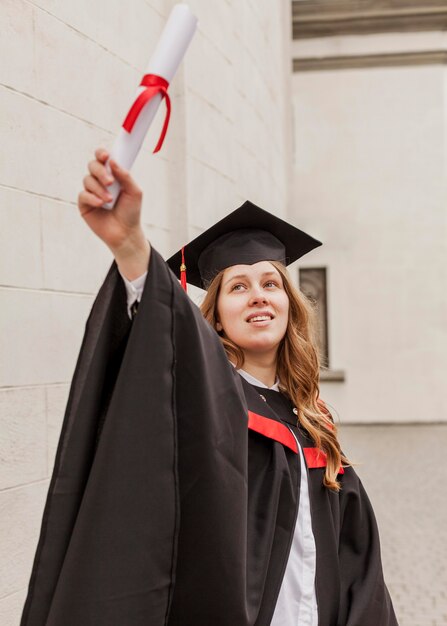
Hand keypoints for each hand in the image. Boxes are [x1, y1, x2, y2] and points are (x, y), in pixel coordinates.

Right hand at [78, 148, 149, 278]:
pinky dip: (92, 198)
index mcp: (113, 175)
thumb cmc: (131, 212)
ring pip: (87, 180)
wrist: (126, 233)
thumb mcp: (134, 192)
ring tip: (110, 200)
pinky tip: (101, 204)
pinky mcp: (84, 204)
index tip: (106, 156)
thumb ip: (125, 175)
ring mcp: (91, 192)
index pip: (103, 159)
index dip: (102, 153)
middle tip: (110, 182)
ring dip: (99, 189)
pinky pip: (83, 194)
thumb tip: (113, 161)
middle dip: (100, 172)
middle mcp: (100, 181)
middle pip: (92, 165)